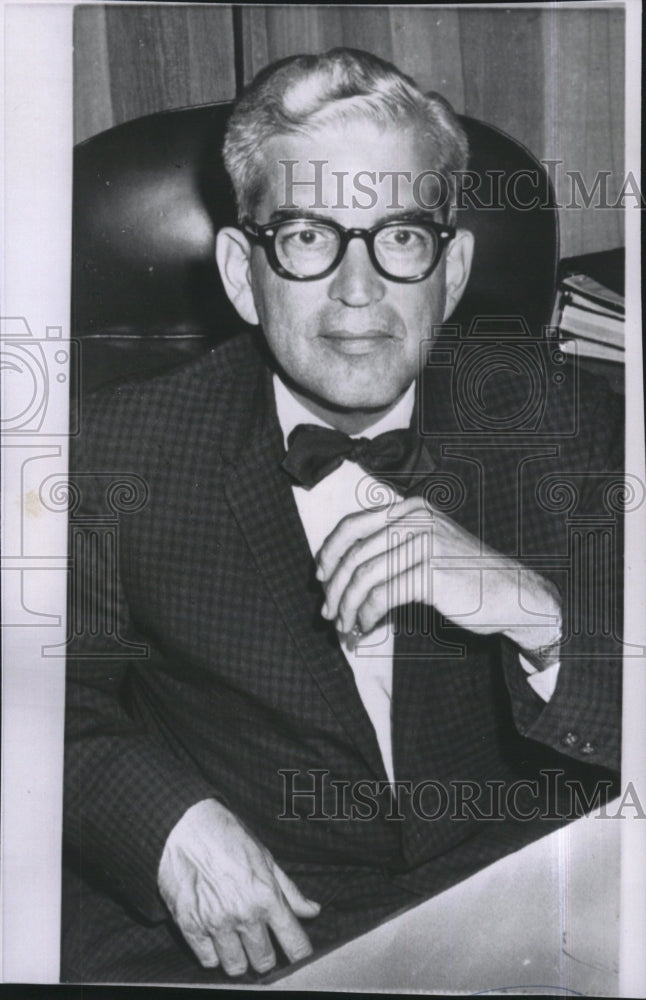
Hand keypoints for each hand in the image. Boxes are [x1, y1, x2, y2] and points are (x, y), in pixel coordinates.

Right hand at [158, 798, 319, 975]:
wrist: (188, 826)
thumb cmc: (230, 838)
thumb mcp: (265, 858)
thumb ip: (289, 891)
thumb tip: (313, 911)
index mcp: (267, 896)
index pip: (295, 944)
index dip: (300, 954)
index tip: (297, 954)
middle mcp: (243, 913)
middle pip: (265, 962)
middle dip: (266, 956)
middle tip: (260, 943)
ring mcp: (215, 922)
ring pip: (236, 967)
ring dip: (239, 958)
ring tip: (236, 940)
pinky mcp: (190, 925)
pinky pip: (208, 960)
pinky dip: (213, 953)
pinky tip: (215, 936)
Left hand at [317, 496, 560, 654]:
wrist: (512, 592)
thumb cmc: (466, 574)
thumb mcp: (428, 546)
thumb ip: (392, 547)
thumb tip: (341, 573)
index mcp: (410, 508)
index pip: (353, 524)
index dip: (330, 552)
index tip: (320, 578)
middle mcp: (415, 519)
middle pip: (354, 554)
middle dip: (335, 588)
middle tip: (328, 613)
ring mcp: (423, 544)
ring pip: (363, 577)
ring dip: (348, 607)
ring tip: (345, 626)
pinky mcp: (429, 573)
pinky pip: (382, 596)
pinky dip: (367, 615)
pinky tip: (366, 627)